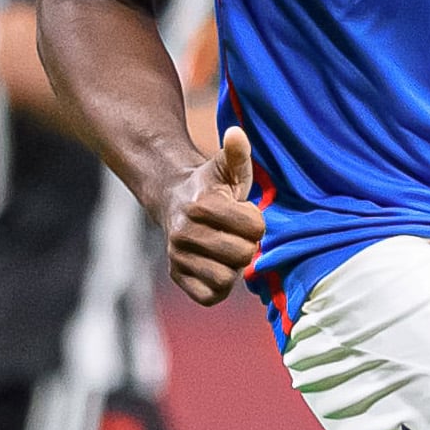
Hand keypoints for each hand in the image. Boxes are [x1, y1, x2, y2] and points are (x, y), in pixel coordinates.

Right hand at [157, 126, 265, 304]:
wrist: (173, 200)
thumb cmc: (211, 185)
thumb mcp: (226, 167)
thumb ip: (236, 153)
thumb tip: (237, 134)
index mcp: (201, 204)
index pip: (255, 228)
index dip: (255, 221)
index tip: (242, 213)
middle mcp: (184, 232)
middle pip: (243, 255)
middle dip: (247, 243)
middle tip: (235, 233)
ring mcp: (177, 256)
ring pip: (227, 278)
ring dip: (234, 266)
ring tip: (226, 248)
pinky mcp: (177, 276)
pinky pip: (210, 296)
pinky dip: (219, 286)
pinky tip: (217, 266)